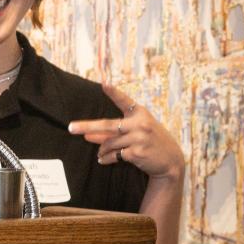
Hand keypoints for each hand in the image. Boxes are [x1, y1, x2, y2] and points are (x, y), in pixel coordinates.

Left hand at [68, 84, 183, 180]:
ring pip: (110, 143)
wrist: (171, 161)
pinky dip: (106, 158)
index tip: (104, 83)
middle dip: (87, 126)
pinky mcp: (137, 153)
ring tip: (99, 153)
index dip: (114, 92)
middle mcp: (140, 124)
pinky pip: (115, 155)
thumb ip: (114, 130)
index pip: (124, 101)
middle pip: (107, 125)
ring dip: (101, 149)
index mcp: (140, 113)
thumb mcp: (137, 130)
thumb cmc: (151, 140)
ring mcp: (139, 138)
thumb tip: (88, 135)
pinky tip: (102, 160)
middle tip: (71, 128)